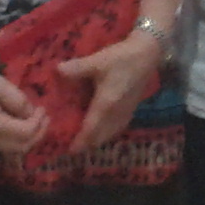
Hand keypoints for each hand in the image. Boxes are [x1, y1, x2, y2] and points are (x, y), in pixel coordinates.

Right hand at [0, 56, 46, 155]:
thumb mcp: (1, 86)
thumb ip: (19, 102)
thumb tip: (31, 114)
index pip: (25, 133)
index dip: (38, 123)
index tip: (43, 109)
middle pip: (21, 147)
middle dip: (37, 135)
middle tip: (45, 118)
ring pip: (13, 148)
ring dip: (28, 137)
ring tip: (36, 120)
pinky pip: (4, 142)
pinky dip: (17, 136)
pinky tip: (21, 120)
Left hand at [60, 30, 163, 150]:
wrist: (147, 54)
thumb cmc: (122, 58)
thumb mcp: (98, 61)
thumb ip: (77, 68)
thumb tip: (57, 70)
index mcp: (106, 104)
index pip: (91, 128)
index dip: (81, 141)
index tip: (71, 150)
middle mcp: (116, 112)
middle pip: (101, 136)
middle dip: (88, 143)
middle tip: (74, 146)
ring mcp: (126, 111)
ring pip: (111, 133)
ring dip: (99, 139)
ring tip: (87, 141)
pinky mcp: (131, 108)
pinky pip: (118, 127)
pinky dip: (108, 132)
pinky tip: (104, 129)